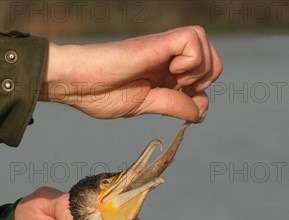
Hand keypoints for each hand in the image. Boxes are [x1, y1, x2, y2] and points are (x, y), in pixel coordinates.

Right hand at [41, 26, 221, 121]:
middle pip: (211, 58)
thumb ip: (172, 105)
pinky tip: (171, 71)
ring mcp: (162, 48)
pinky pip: (193, 38)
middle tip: (180, 90)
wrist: (77, 83)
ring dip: (199, 69)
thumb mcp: (145, 105)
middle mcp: (167, 57)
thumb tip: (200, 112)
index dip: (201, 93)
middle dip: (205, 79)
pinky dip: (192, 60)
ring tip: (174, 79)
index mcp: (163, 73)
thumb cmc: (100, 94)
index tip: (185, 107)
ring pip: (205, 43)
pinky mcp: (156, 42)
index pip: (203, 75)